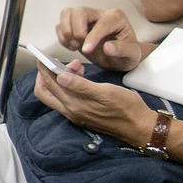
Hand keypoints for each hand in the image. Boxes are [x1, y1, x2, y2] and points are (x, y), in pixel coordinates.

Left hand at [33, 62, 152, 145]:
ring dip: (59, 78)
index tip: (42, 56)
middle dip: (48, 74)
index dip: (44, 69)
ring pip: (56, 94)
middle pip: (46, 91)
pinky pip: (66, 97)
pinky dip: (68, 84)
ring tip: (76, 66)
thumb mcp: (105, 93)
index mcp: (74, 105)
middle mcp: (70, 111)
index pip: (49, 85)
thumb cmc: (126, 108)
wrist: (140, 126)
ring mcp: (75, 114)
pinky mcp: (82, 114)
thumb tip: (59, 76)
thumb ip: (80, 86)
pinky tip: (80, 76)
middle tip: (59, 61)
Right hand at [53, 6, 147, 71]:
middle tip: (79, 46)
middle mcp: (99, 14)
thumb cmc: (128, 55)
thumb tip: (107, 47)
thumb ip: (123, 50)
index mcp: (116, 18)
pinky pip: (61, 24)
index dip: (92, 37)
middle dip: (76, 30)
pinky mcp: (75, 25)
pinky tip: (71, 46)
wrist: (121, 57)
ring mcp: (86, 18)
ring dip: (66, 31)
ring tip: (74, 45)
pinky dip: (62, 36)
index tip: (86, 51)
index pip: (101, 23)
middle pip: (79, 12)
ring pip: (67, 13)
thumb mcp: (132, 55)